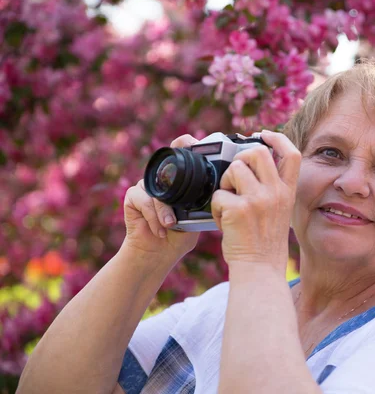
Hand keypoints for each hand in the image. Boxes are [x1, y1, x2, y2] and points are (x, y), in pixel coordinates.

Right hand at [121, 135, 200, 262]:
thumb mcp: (197, 218)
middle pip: (165, 168)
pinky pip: (143, 200)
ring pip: (156, 189)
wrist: (159, 254)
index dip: (184, 144)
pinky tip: (160, 229)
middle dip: (172, 174)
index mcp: (178, 181)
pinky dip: (153, 216)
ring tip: (171, 225)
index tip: (192, 143)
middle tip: (181, 189)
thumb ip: (202, 203)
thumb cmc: (179, 236)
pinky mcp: (132, 197)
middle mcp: (161, 180)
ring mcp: (146, 187)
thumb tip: (218, 192)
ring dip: (164, 210)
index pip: (180, 155)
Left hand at [211, 130, 300, 270]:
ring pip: (233, 168)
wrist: (260, 269)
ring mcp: (258, 200)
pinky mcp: (239, 209)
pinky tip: (224, 222)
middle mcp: (276, 193)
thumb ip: (271, 190)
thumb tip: (251, 167)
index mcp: (287, 192)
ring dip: (224, 183)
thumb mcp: (279, 212)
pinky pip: (218, 194)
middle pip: (257, 152)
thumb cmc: (265, 243)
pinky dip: (216, 208)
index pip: (291, 154)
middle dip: (240, 157)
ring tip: (228, 203)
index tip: (263, 134)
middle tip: (235, 175)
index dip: (277, 138)